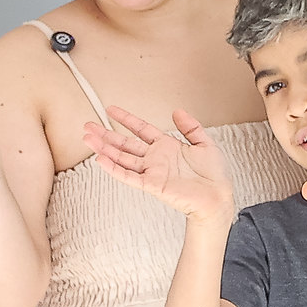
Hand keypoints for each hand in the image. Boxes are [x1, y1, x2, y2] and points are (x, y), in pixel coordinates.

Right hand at [82, 106, 233, 222]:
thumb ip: (190, 127)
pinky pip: (129, 176)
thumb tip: (177, 111)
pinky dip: (114, 169)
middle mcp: (156, 159)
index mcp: (167, 147)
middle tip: (88, 126)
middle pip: (125, 144)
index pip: (141, 129)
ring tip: (88, 139)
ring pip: (122, 158)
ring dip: (104, 149)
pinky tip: (101, 160)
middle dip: (105, 134)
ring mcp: (152, 172)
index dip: (126, 118)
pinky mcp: (152, 185)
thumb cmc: (214, 175)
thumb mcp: (205, 143)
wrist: (218, 196)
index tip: (110, 110)